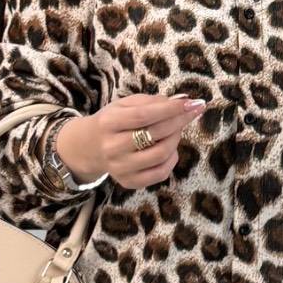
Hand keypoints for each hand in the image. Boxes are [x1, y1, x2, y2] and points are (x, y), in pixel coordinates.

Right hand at [80, 93, 209, 189]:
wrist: (90, 147)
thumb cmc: (113, 122)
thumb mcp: (124, 105)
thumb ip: (150, 101)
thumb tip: (182, 101)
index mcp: (109, 123)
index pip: (143, 116)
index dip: (170, 109)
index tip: (191, 103)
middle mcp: (112, 147)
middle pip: (155, 135)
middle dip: (179, 121)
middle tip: (191, 112)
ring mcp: (120, 168)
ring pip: (161, 154)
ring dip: (176, 139)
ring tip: (177, 129)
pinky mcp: (129, 182)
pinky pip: (160, 173)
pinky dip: (172, 159)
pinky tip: (170, 149)